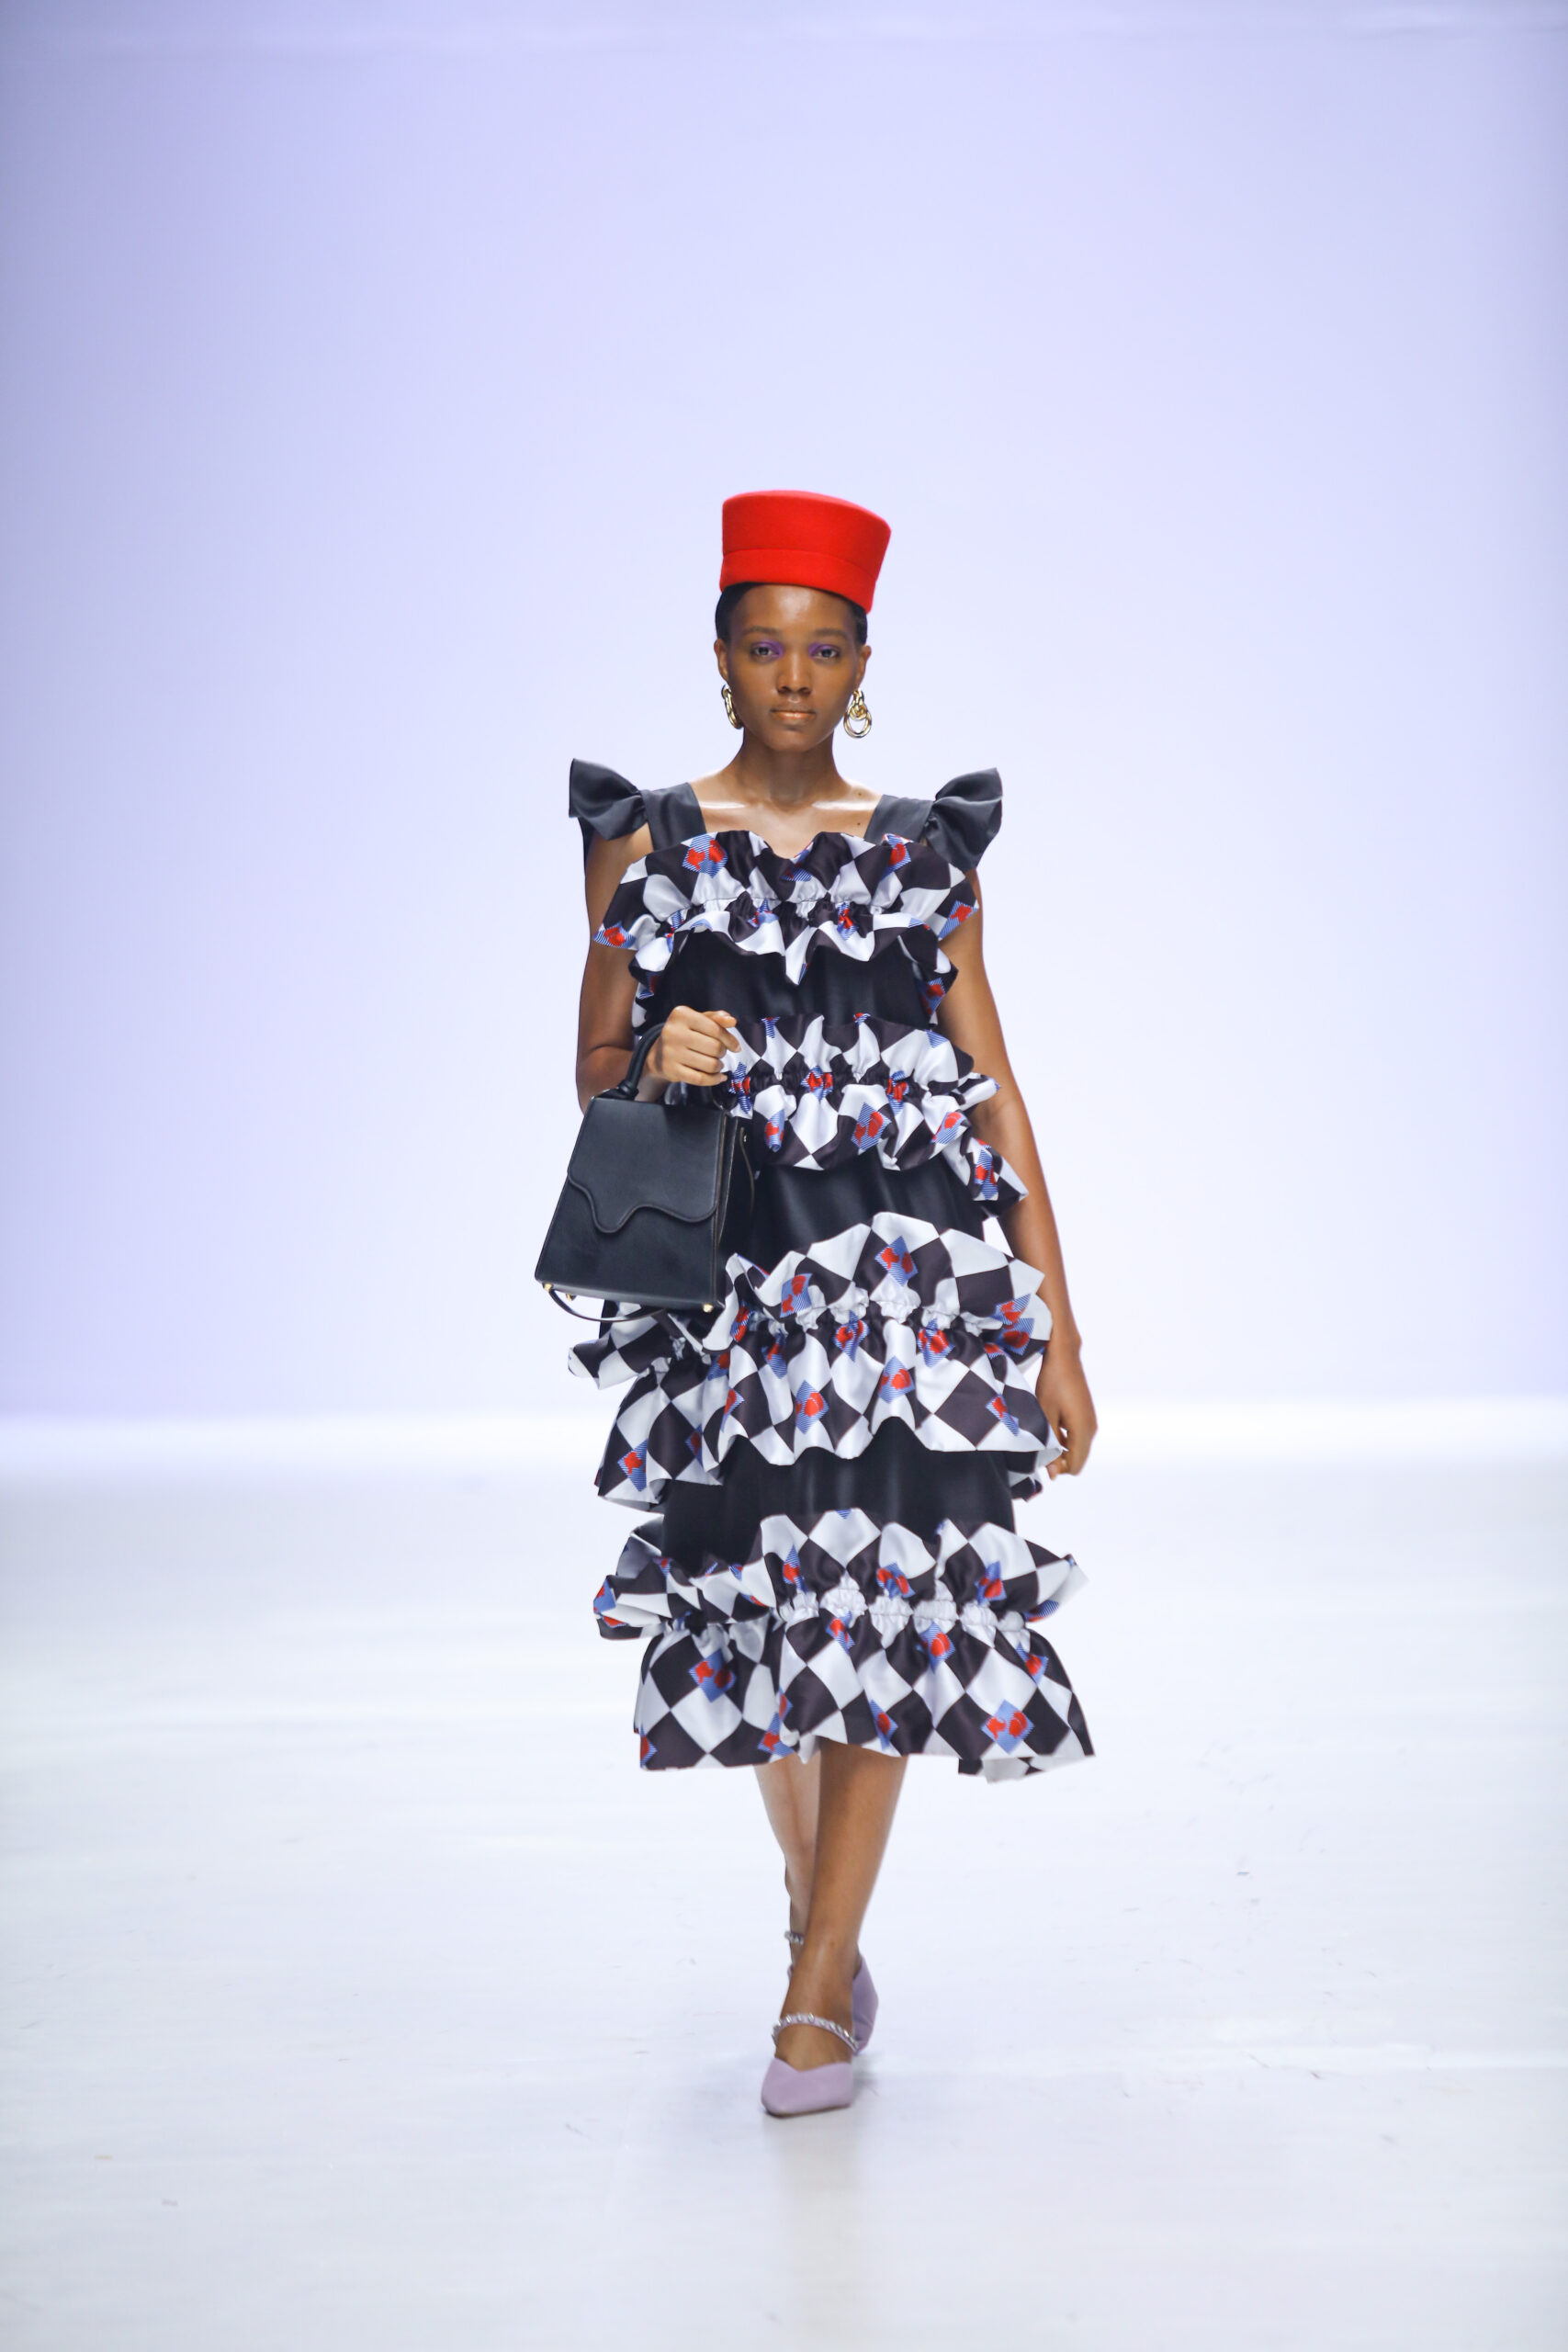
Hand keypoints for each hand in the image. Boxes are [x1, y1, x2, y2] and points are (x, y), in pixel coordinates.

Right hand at [644, 1007, 736, 1091]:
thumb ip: (716, 1018)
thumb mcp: (697, 1020)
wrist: (658, 1054)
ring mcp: (670, 1052)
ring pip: (709, 1064)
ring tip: (716, 1064)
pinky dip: (713, 1080)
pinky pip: (700, 1079)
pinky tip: (718, 1077)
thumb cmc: (683, 1034)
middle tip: (719, 1053)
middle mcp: (673, 1032)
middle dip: (722, 1053)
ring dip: (718, 1066)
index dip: (729, 1039)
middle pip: (714, 1047)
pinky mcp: (671, 1069)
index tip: (735, 1046)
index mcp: (681, 1015)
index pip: (715, 1028)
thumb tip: (731, 1021)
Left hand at [1038, 1338, 1096, 1477]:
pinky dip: (1064, 1437)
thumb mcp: (1045, 1415)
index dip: (1057, 1468)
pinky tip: (1051, 1420)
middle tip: (1039, 1439)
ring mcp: (1091, 1422)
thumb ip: (1049, 1446)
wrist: (1064, 1357)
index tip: (1041, 1453)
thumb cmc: (1052, 1384)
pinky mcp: (1087, 1415)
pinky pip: (1077, 1437)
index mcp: (1083, 1431)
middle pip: (1077, 1460)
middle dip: (1058, 1458)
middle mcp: (1091, 1429)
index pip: (1075, 1467)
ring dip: (1060, 1446)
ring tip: (1044, 1427)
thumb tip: (1053, 1474)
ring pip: (1077, 1448)